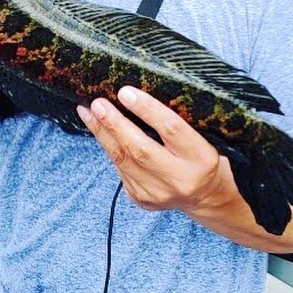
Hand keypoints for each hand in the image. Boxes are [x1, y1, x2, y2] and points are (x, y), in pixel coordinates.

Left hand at [76, 86, 225, 212]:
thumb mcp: (203, 137)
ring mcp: (159, 193)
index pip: (171, 129)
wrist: (204, 196)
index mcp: (202, 158)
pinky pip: (120, 169)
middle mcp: (180, 179)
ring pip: (123, 160)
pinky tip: (99, 131)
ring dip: (102, 134)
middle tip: (98, 103)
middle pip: (140, 149)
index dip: (146, 109)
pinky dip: (108, 148)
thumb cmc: (200, 156)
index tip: (125, 92)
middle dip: (115, 124)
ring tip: (88, 112)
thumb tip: (136, 95)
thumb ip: (178, 121)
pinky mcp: (142, 199)